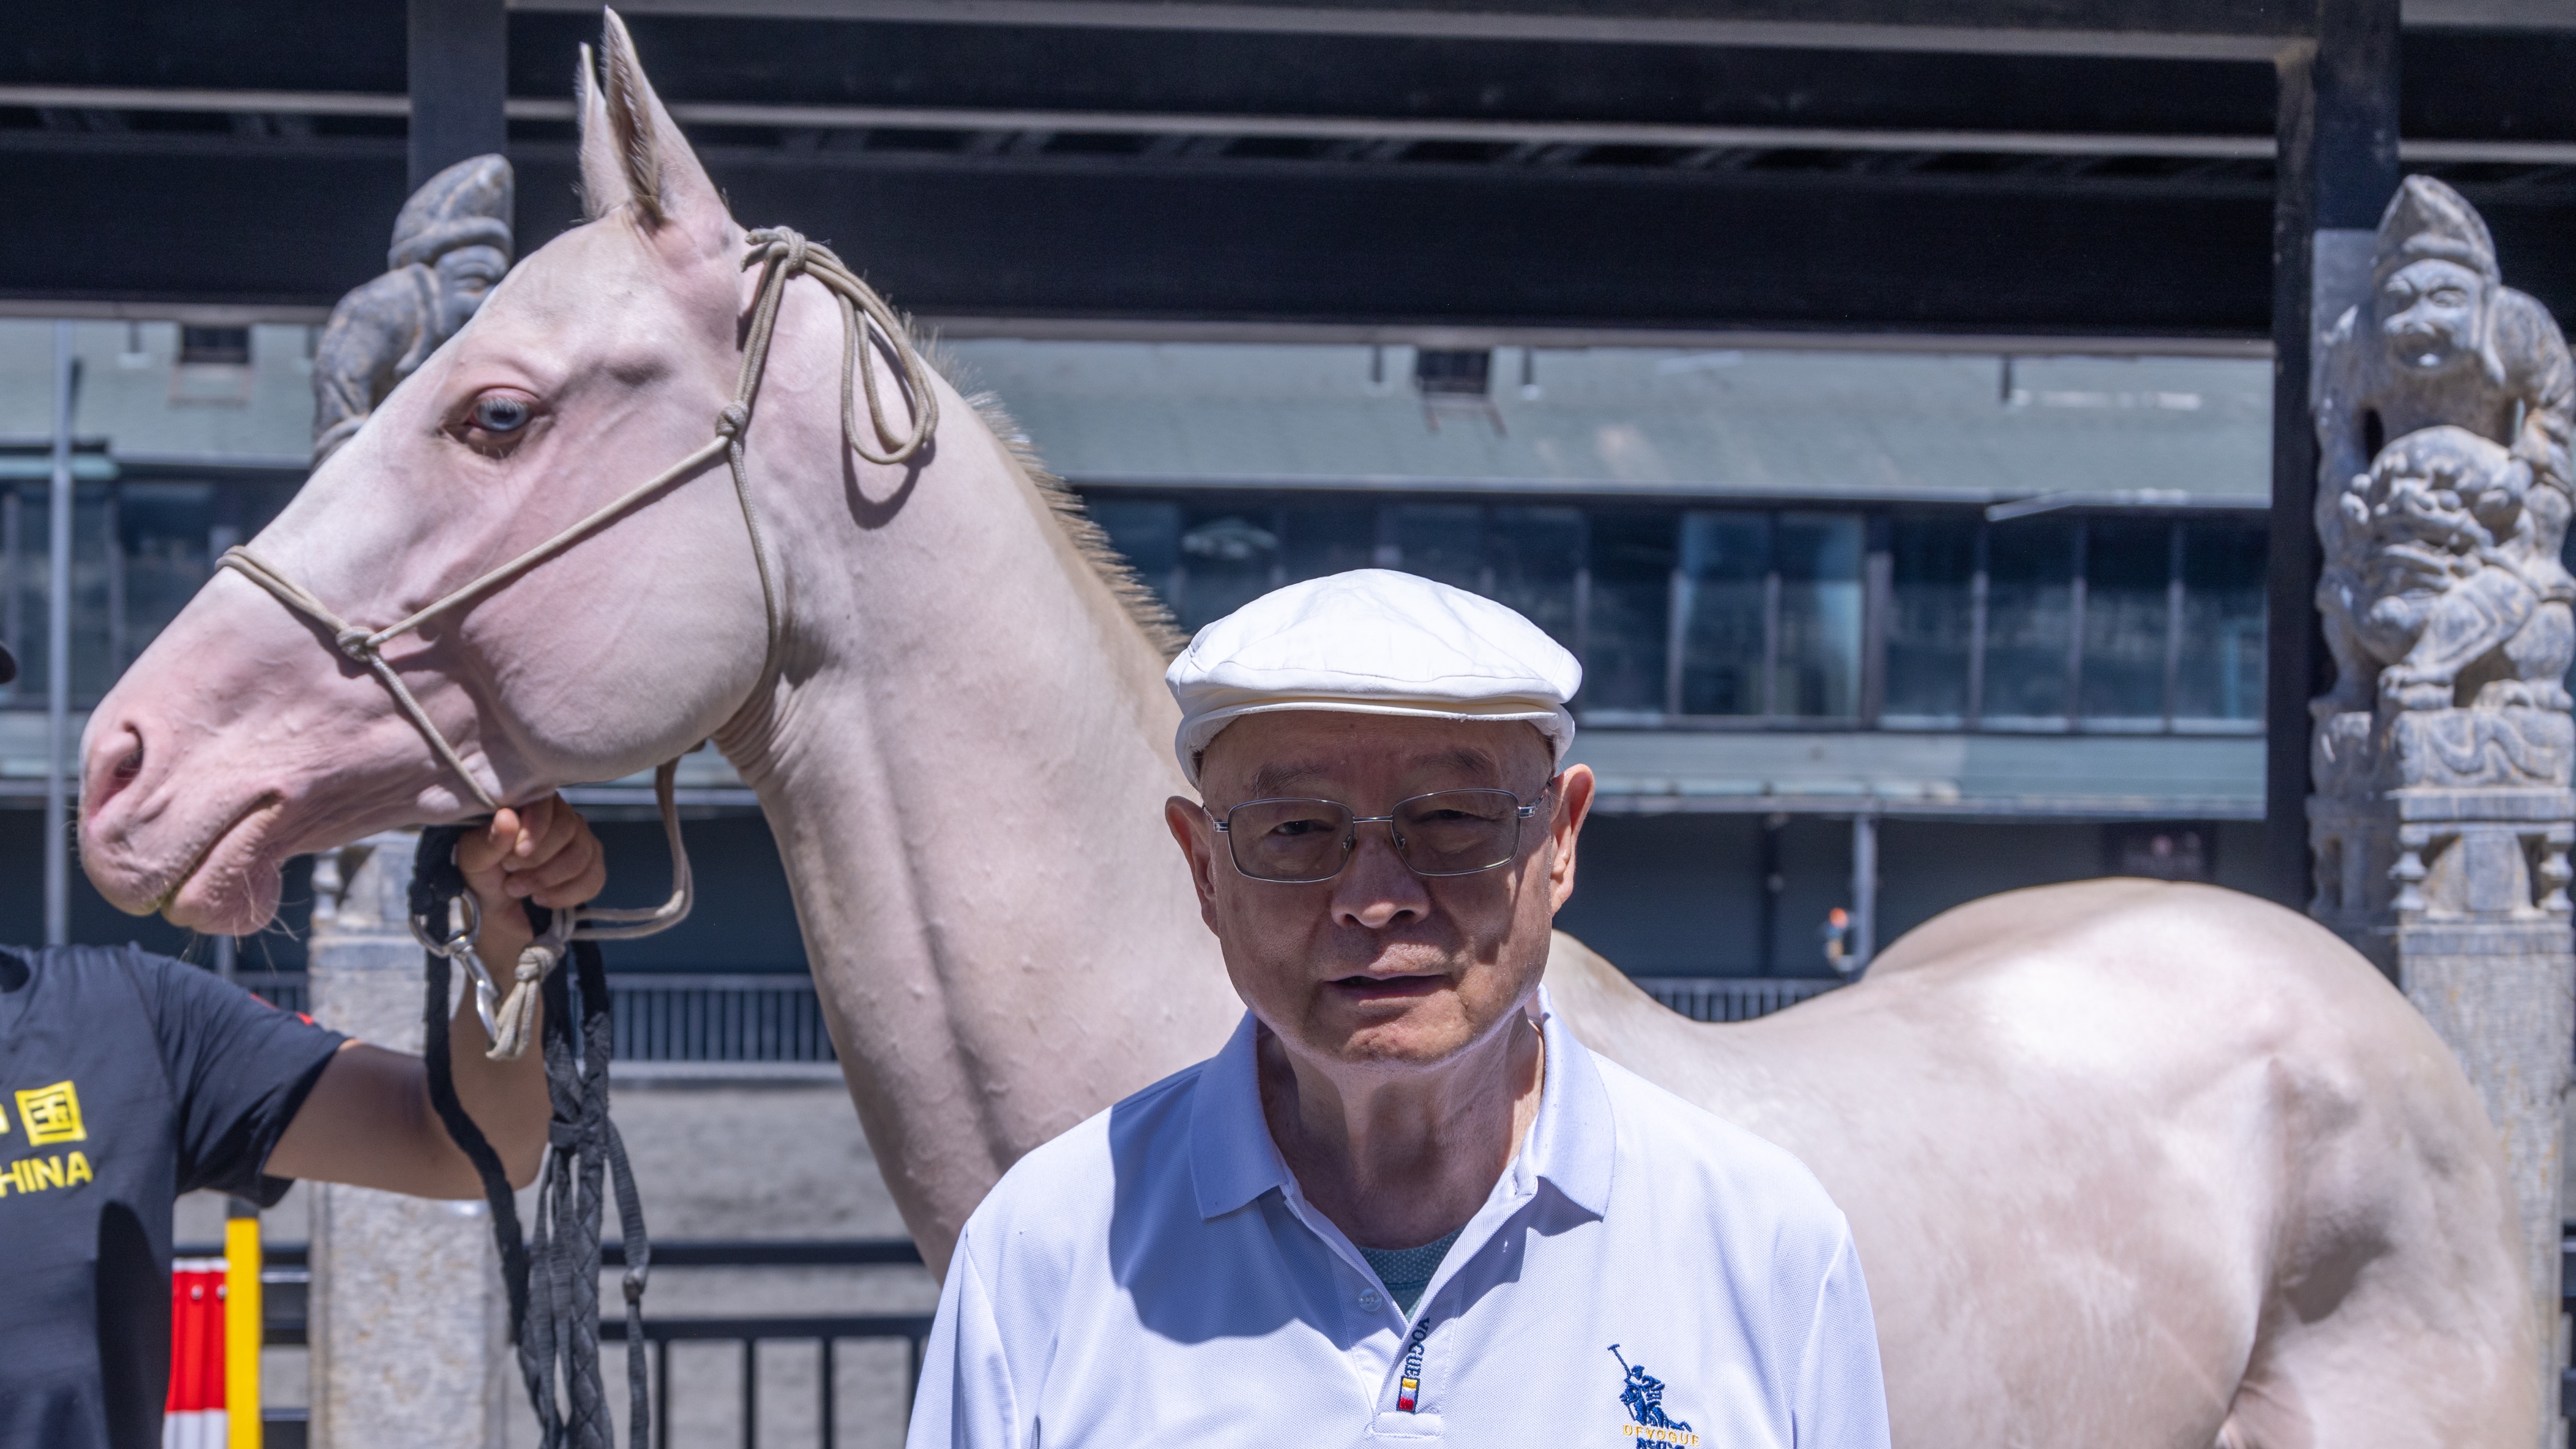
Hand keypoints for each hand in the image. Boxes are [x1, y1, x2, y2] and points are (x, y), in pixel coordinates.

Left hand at [455, 794, 607, 969]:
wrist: (497, 912)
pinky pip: (594, 879)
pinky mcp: (592, 867)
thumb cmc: (482, 877)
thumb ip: (488, 840)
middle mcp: (561, 816)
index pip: (548, 803)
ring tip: (521, 890)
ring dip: (548, 880)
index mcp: (529, 804)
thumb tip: (507, 817)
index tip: (514, 857)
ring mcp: (581, 841)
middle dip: (539, 861)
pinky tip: (542, 899)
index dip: (536, 828)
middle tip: (511, 877)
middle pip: (568, 828)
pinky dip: (566, 895)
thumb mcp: (474, 861)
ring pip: (582, 855)